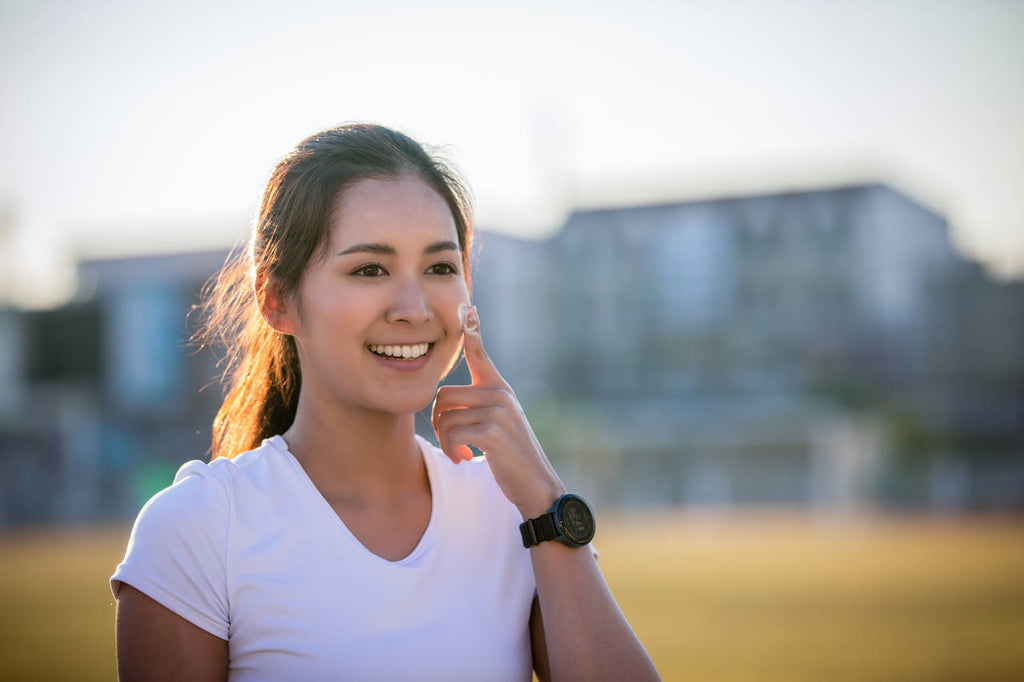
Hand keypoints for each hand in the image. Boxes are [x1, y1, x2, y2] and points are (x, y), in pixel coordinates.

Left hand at [431, 304, 565, 517]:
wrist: (536, 485)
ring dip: (446, 442)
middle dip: (438, 422)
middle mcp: (500, 393)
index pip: (480, 353)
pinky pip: (452, 434)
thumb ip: (478, 405)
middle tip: (452, 442)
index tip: (466, 306)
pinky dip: (452, 451)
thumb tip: (444, 400)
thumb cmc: (511, 456)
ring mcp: (498, 410)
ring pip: (444, 417)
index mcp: (499, 388)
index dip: (471, 329)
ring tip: (461, 453)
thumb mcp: (499, 423)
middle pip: (443, 394)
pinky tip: (465, 459)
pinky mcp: (492, 431)